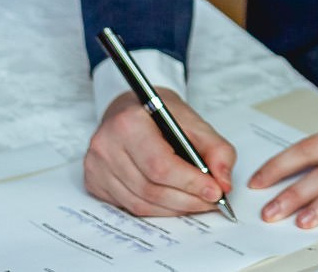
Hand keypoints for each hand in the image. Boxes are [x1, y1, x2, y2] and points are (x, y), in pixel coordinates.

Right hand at [85, 88, 235, 216]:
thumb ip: (217, 149)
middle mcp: (106, 145)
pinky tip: (173, 201)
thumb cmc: (160, 114)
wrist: (131, 108)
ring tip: (196, 202)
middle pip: (151, 188)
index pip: (161, 165)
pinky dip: (156, 209)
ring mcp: (96, 166)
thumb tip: (223, 182)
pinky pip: (130, 206)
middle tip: (211, 201)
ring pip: (141, 203)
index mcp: (129, 123)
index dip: (190, 183)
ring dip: (174, 208)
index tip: (215, 191)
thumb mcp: (194, 121)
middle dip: (187, 199)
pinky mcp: (94, 182)